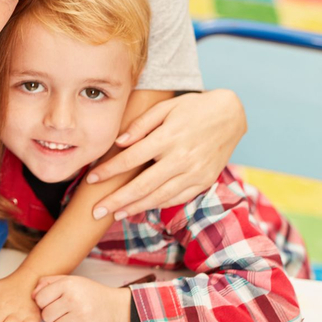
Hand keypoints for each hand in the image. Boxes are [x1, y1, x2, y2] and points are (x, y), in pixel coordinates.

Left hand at [34, 276, 129, 321]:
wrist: (115, 308)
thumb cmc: (90, 294)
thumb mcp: (71, 280)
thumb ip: (49, 282)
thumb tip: (33, 294)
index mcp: (68, 285)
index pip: (40, 299)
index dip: (44, 303)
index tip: (53, 302)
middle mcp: (74, 300)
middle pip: (46, 316)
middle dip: (53, 315)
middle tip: (64, 311)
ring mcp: (81, 317)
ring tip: (73, 318)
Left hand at [86, 89, 244, 217]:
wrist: (230, 115)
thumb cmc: (193, 107)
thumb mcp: (165, 106)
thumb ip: (141, 124)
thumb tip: (119, 143)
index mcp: (169, 137)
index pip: (131, 158)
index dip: (109, 170)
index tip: (91, 178)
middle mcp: (182, 158)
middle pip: (143, 185)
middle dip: (117, 200)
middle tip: (96, 211)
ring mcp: (195, 173)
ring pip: (159, 197)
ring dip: (135, 207)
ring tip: (115, 214)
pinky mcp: (204, 181)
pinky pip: (177, 198)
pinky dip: (158, 205)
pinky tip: (141, 208)